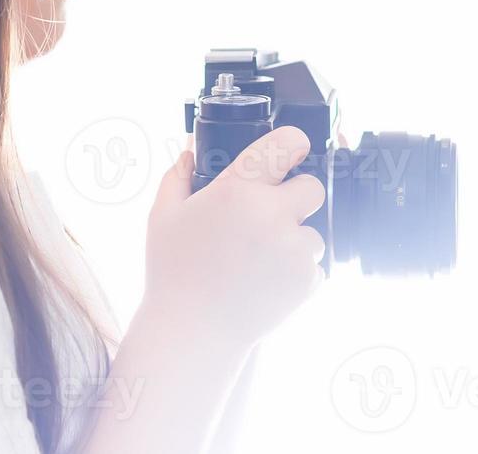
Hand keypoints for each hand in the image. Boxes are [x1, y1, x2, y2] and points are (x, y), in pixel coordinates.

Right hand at [139, 127, 326, 348]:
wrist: (192, 333)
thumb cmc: (173, 273)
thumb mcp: (163, 216)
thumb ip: (178, 174)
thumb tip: (190, 149)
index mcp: (237, 189)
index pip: (288, 143)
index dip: (293, 144)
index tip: (291, 150)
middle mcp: (271, 214)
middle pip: (313, 187)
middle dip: (295, 197)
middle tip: (269, 214)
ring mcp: (293, 249)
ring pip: (314, 231)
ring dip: (295, 239)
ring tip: (259, 258)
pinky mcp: (306, 281)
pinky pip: (315, 265)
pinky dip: (297, 272)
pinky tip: (265, 280)